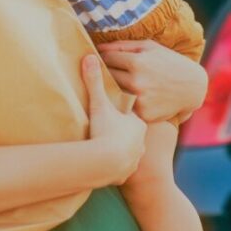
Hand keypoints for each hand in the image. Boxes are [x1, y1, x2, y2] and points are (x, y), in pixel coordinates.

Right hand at [81, 54, 145, 183]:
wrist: (106, 164)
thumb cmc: (105, 131)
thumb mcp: (99, 105)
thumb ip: (95, 82)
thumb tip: (89, 57)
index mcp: (138, 121)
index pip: (131, 115)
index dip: (121, 114)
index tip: (111, 114)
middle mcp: (141, 140)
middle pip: (131, 134)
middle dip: (122, 133)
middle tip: (108, 130)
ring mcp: (136, 157)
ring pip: (130, 151)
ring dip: (120, 150)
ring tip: (107, 147)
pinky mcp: (127, 174)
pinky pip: (123, 168)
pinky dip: (117, 166)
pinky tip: (108, 164)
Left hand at [98, 40, 207, 122]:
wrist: (193, 88)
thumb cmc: (169, 62)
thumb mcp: (150, 47)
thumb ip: (123, 45)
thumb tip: (98, 48)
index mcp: (137, 62)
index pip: (107, 58)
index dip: (103, 57)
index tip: (103, 58)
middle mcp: (137, 82)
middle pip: (107, 76)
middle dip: (106, 72)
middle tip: (106, 71)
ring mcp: (140, 100)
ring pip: (113, 93)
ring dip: (113, 88)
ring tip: (120, 83)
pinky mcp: (143, 114)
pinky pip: (125, 107)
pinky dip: (125, 102)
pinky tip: (131, 97)